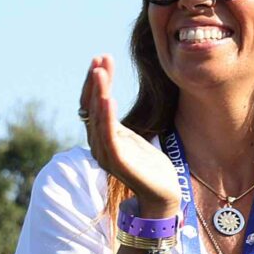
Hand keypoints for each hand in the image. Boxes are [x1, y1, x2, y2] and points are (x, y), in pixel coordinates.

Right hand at [77, 55, 180, 215]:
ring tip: (101, 72)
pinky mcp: (118, 162)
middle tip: (99, 59)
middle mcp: (98, 144)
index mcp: (102, 137)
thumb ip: (117, 122)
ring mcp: (106, 154)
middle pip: (90, 107)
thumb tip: (107, 99)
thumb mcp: (132, 137)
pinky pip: (109, 136)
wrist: (163, 194)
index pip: (92, 104)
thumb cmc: (150, 167)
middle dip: (94, 82)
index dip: (95, 82)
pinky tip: (109, 99)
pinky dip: (107, 116)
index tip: (101, 59)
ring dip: (98, 93)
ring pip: (97, 118)